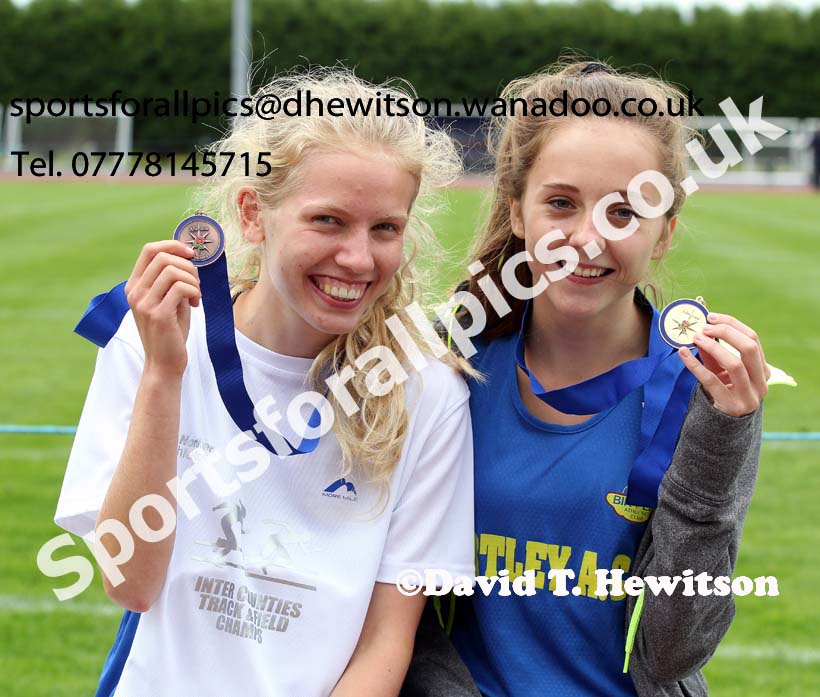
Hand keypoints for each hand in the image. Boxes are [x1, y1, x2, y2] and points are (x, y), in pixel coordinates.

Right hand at [124, 240, 200, 376]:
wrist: (165, 362)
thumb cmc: (171, 330)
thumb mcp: (168, 300)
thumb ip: (172, 280)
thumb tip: (188, 256)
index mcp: (135, 285)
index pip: (149, 250)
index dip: (173, 245)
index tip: (190, 254)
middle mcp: (135, 292)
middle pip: (163, 257)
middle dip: (188, 266)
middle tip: (196, 284)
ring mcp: (144, 303)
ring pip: (173, 271)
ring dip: (193, 280)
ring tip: (196, 296)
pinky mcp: (158, 314)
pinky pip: (181, 288)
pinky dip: (194, 291)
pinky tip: (195, 304)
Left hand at [678, 312, 768, 416]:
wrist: (724, 426)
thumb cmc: (724, 391)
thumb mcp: (721, 370)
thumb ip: (713, 353)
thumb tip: (700, 332)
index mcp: (763, 370)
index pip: (753, 339)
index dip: (732, 325)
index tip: (711, 317)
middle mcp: (760, 382)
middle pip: (749, 348)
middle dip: (726, 333)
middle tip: (704, 327)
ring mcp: (748, 395)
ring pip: (735, 364)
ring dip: (713, 347)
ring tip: (695, 338)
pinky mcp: (730, 405)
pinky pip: (711, 381)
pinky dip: (695, 365)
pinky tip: (682, 354)